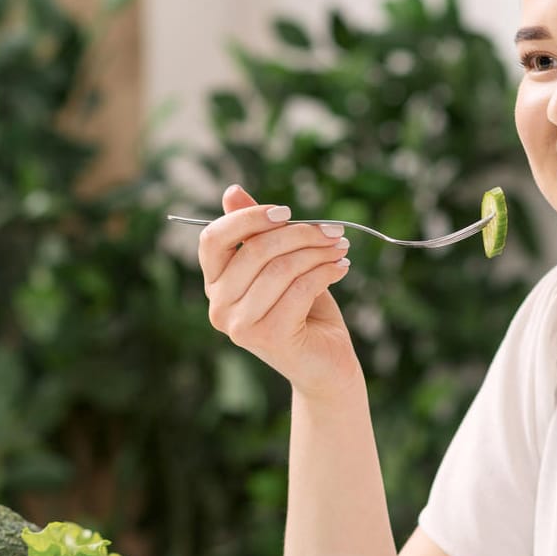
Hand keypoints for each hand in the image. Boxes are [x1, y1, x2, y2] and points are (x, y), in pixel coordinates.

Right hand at [198, 183, 358, 395]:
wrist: (326, 365)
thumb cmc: (303, 311)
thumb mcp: (280, 264)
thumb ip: (257, 233)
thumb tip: (232, 190)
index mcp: (215, 284)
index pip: (213, 240)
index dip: (248, 218)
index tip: (287, 211)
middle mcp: (218, 307)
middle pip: (254, 250)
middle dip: (300, 233)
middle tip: (334, 231)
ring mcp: (240, 326)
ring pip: (280, 268)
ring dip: (318, 251)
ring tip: (341, 248)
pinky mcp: (268, 337)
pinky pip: (299, 288)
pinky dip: (326, 272)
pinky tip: (343, 268)